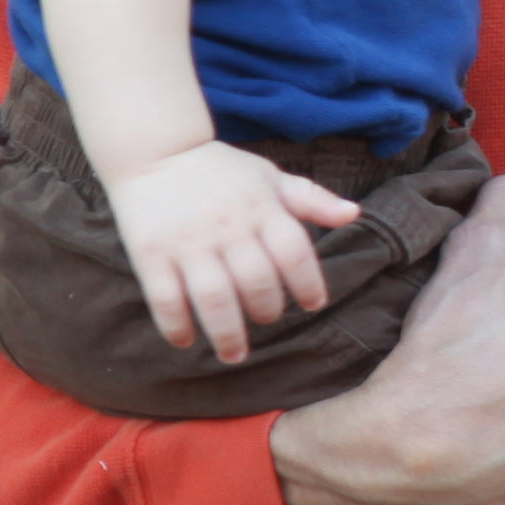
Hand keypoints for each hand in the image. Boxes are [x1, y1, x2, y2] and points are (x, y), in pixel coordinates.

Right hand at [106, 140, 362, 362]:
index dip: (308, 284)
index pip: (295, 253)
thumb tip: (354, 213)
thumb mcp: (270, 176)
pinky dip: (176, 325)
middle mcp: (228, 228)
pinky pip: (165, 297)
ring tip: (234, 354)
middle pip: (256, 282)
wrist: (155, 150)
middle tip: (267, 320)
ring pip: (213, 297)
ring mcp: (187, 243)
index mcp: (262, 209)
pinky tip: (186, 341)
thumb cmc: (221, 170)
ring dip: (226, 333)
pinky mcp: (150, 253)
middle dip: (267, 310)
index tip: (312, 305)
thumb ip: (311, 199)